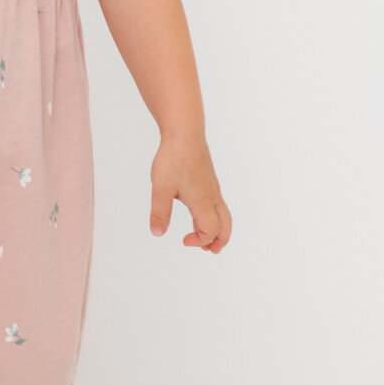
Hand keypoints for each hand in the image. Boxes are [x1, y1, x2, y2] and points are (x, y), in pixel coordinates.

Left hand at [149, 135, 230, 251]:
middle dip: (219, 240)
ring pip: (224, 214)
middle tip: (211, 251)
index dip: (199, 241)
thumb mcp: (161, 189)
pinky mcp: (209, 179)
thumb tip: (158, 233)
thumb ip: (160, 213)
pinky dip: (214, 216)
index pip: (210, 231)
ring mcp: (213, 187)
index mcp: (203, 202)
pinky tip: (200, 212)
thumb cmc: (173, 160)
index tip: (183, 240)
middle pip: (226, 225)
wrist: (185, 134)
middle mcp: (212, 196)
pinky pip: (218, 203)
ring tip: (207, 237)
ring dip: (218, 229)